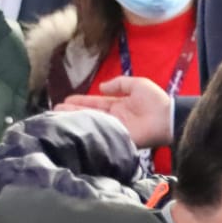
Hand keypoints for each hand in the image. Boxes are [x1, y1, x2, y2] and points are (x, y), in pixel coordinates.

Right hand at [58, 76, 172, 148]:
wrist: (168, 117)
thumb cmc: (155, 100)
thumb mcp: (136, 84)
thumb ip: (119, 84)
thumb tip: (101, 87)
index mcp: (117, 105)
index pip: (94, 103)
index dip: (80, 102)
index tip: (64, 101)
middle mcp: (114, 118)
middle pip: (89, 115)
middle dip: (72, 113)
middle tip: (54, 112)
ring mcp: (116, 129)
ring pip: (92, 125)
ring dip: (76, 122)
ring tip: (57, 119)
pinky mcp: (119, 139)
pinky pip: (102, 135)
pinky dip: (89, 133)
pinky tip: (75, 131)